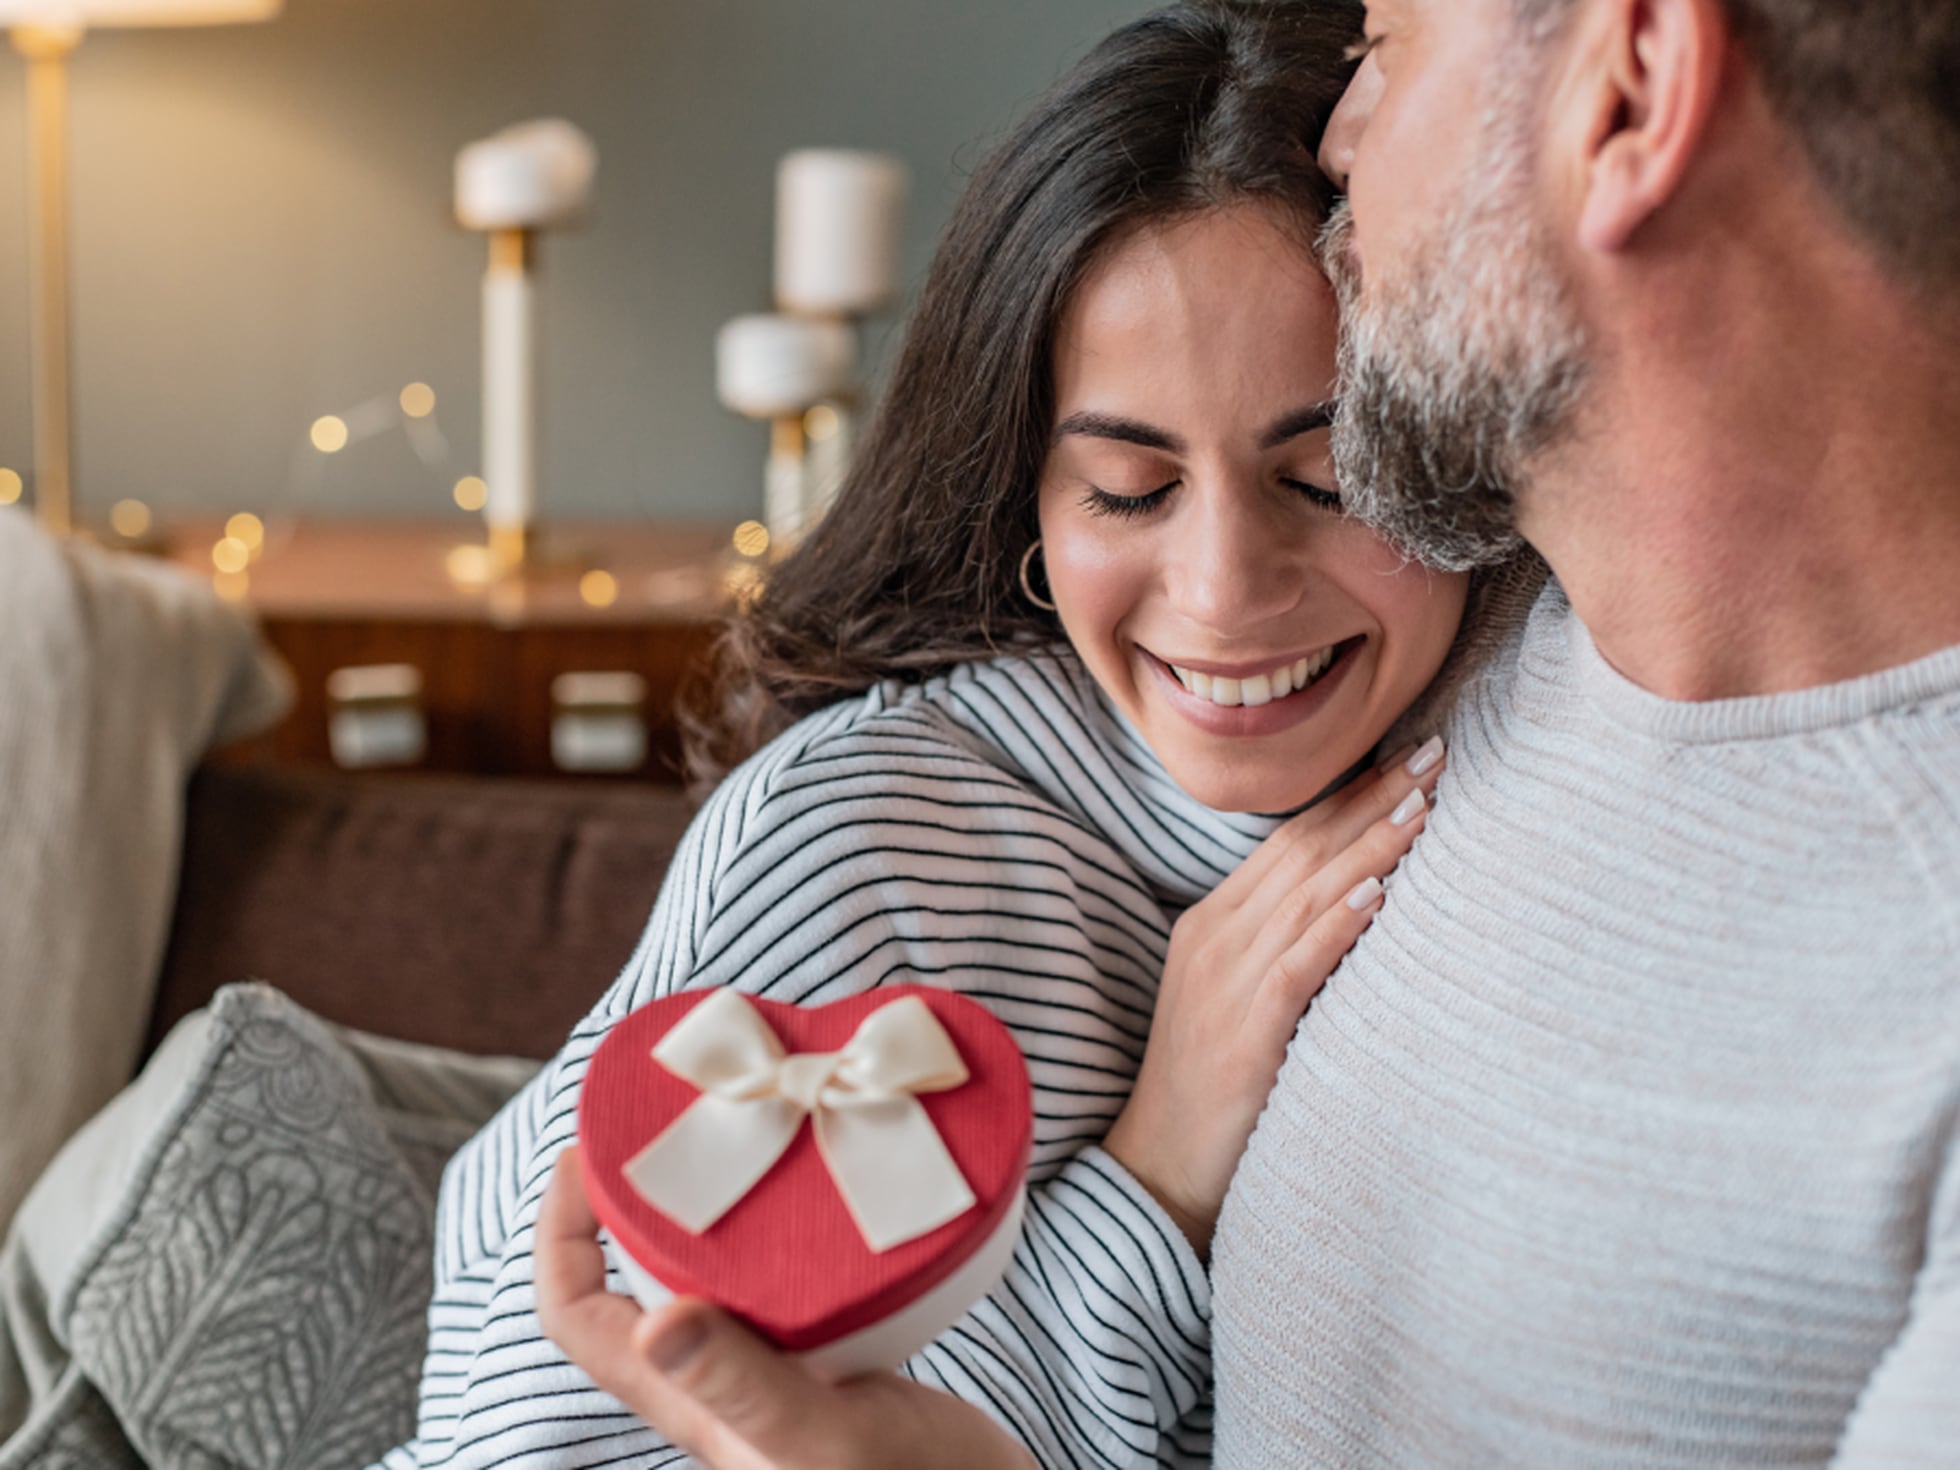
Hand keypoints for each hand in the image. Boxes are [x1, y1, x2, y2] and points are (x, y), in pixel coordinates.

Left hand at [536, 1148, 1037, 1469]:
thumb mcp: (824, 1436)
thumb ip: (744, 1384)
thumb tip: (654, 1327)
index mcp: (690, 1405)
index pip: (575, 1313)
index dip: (559, 1231)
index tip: (587, 1151)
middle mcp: (716, 1387)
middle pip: (628, 1280)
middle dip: (630, 1196)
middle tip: (668, 1121)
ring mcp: (771, 1373)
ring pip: (702, 1276)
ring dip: (702, 1207)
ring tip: (739, 1138)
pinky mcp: (828, 1361)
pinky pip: (772, 1281)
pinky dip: (774, 1229)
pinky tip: (817, 1194)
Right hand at [1102, 737, 1443, 1255]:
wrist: (1160, 1166)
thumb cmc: (1211, 1085)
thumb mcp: (1238, 996)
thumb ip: (1283, 944)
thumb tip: (1359, 899)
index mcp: (1212, 922)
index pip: (1291, 842)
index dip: (1351, 797)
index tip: (1408, 760)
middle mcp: (1216, 937)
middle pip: (1305, 851)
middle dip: (1372, 799)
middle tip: (1437, 753)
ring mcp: (1226, 980)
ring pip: (1308, 895)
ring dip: (1370, 845)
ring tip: (1426, 804)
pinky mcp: (1245, 1029)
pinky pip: (1298, 962)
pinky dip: (1339, 922)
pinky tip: (1379, 892)